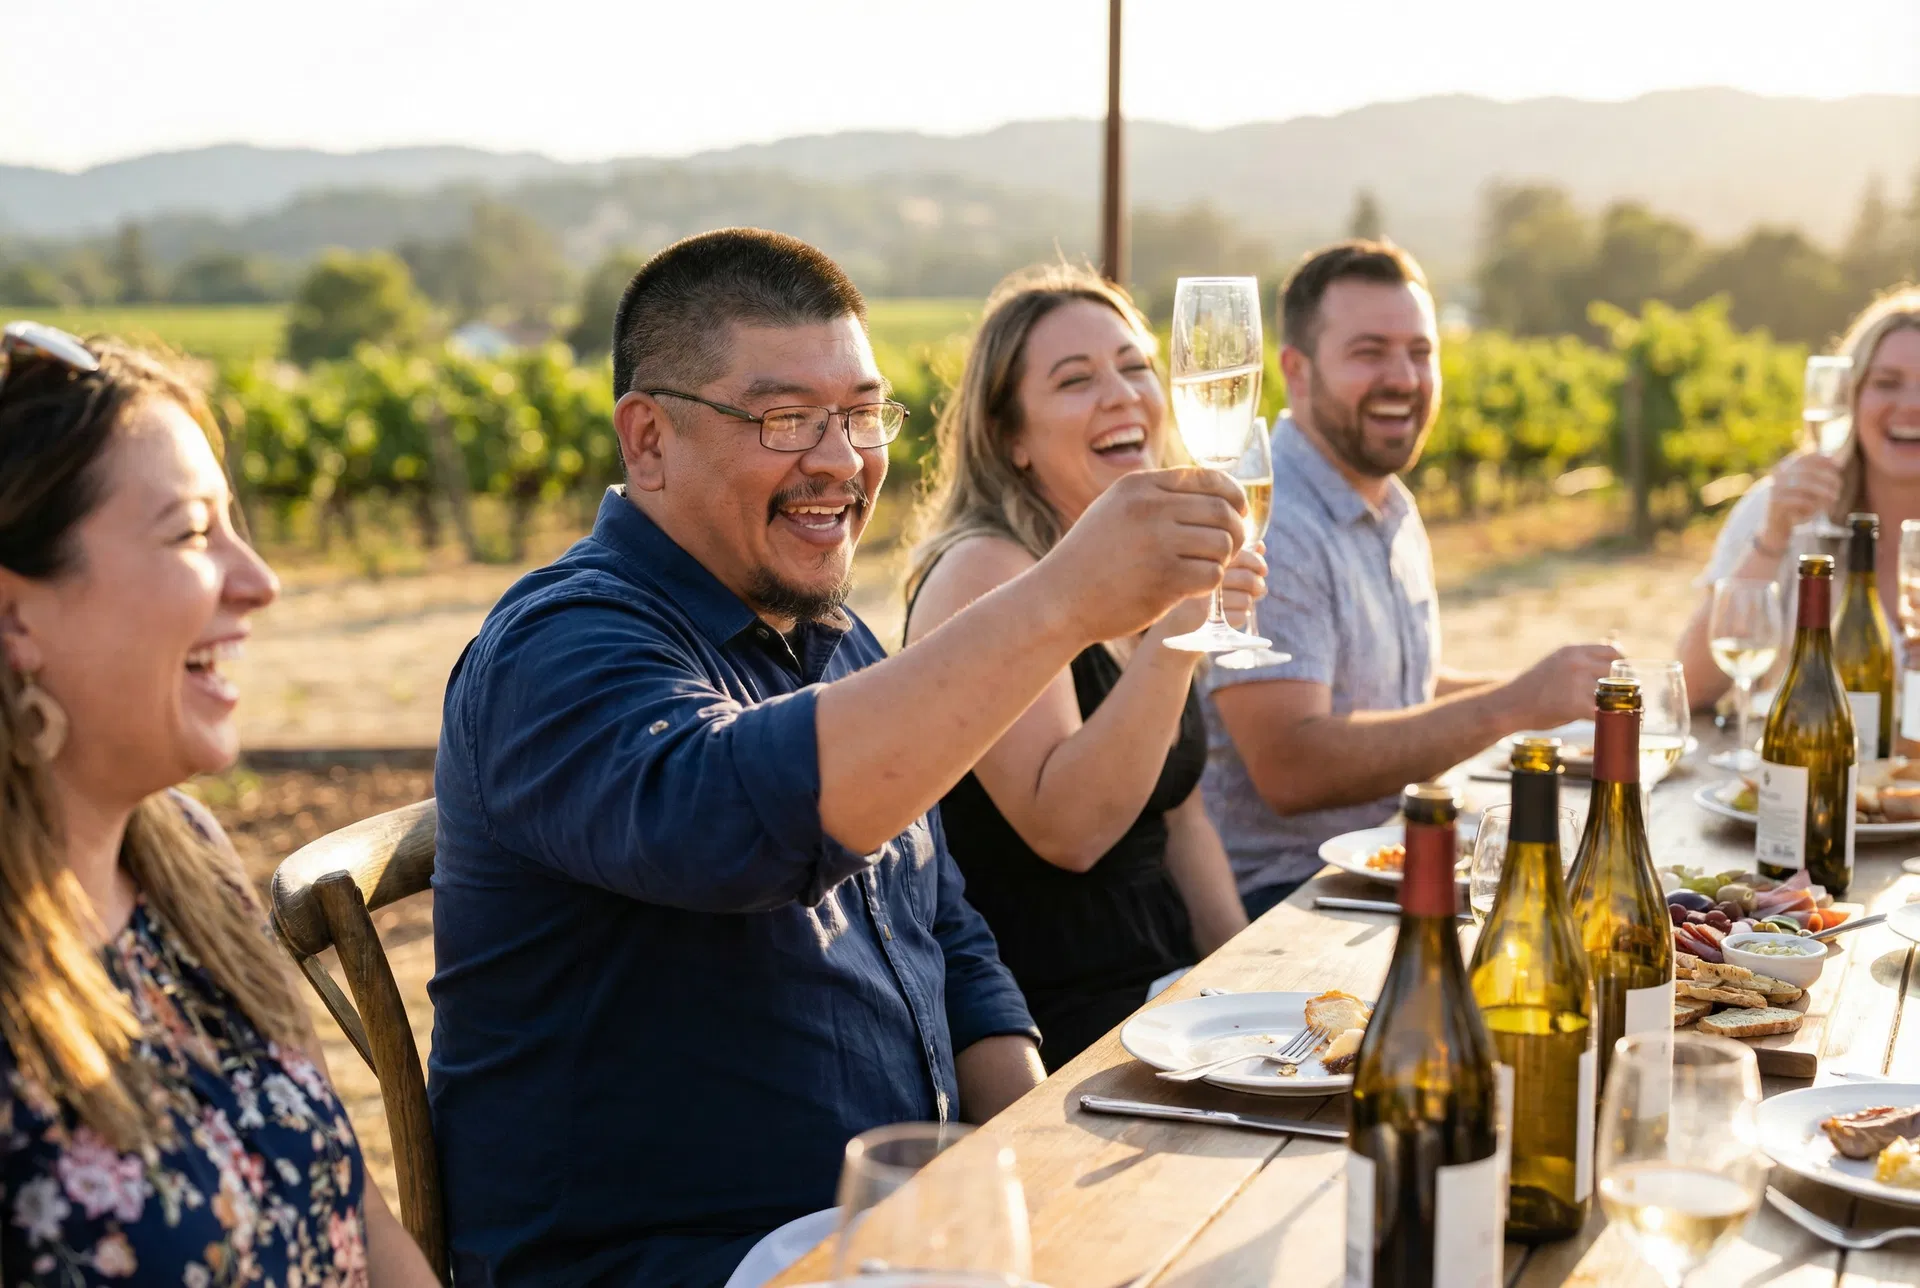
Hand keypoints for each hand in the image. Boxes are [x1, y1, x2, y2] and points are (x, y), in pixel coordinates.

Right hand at [1039, 468, 1245, 643]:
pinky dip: (1210, 582)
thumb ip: (1157, 497)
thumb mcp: (1116, 509)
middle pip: (1223, 511)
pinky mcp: (1165, 579)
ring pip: (1223, 544)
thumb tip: (1212, 492)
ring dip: (1223, 559)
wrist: (1060, 599)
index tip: (1238, 511)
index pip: (1209, 478)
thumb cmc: (1092, 557)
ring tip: (1205, 567)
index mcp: (1140, 486)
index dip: (1234, 495)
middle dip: (1236, 530)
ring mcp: (1158, 543)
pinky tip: (1193, 585)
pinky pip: (1213, 574)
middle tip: (1229, 547)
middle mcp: (1151, 508)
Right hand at [1143, 542, 1268, 649]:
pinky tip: (1229, 615)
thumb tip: (1261, 546)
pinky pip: (1241, 616)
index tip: (1261, 569)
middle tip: (1258, 588)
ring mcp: (1205, 603)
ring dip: (1248, 601)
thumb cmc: (1192, 596)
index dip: (1256, 561)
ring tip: (1239, 601)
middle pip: (1247, 578)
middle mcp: (1201, 579)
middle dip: (1257, 584)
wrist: (1170, 631)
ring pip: (1247, 599)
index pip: (1241, 556)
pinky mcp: (1210, 623)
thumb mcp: (1207, 569)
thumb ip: (1235, 557)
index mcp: (1200, 560)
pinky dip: (1240, 616)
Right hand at [1500, 643, 1622, 729]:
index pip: (1613, 651)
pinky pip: (1602, 712)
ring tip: (1618, 711)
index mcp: (1573, 651)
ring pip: (1611, 693)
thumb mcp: (1557, 662)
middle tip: (1624, 697)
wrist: (1509, 704)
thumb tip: (1614, 645)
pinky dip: (1606, 719)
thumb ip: (1582, 659)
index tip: (1624, 677)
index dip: (1623, 665)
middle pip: (1616, 672)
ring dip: (1616, 703)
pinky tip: (1606, 723)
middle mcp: (1576, 663)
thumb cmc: (1534, 686)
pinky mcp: (1575, 705)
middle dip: (1623, 685)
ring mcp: (1576, 683)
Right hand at [1759, 450, 1843, 550]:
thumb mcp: (1807, 487)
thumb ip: (1818, 474)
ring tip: (1834, 499)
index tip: (1838, 466)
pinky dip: (1813, 504)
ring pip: (1805, 486)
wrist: (1776, 526)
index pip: (1806, 457)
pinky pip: (1800, 501)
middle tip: (1838, 487)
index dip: (1823, 460)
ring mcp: (1776, 488)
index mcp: (1785, 466)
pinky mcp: (1776, 502)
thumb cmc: (1797, 505)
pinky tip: (1817, 509)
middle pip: (1809, 471)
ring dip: (1823, 492)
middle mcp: (1779, 475)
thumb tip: (1838, 461)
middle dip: (1827, 478)